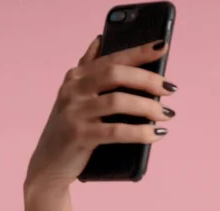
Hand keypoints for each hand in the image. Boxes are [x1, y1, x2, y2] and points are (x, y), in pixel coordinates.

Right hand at [25, 36, 176, 188]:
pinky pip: (116, 131)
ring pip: (117, 102)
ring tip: (166, 114)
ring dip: (148, 107)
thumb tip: (100, 39)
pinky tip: (156, 134)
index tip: (162, 47)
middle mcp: (73, 90)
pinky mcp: (79, 135)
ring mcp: (74, 112)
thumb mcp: (76, 95)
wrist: (49, 164)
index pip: (112, 58)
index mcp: (77, 77)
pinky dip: (140, 132)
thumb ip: (88, 69)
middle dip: (147, 79)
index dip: (138, 52)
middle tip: (170, 89)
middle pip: (115, 75)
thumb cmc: (71, 128)